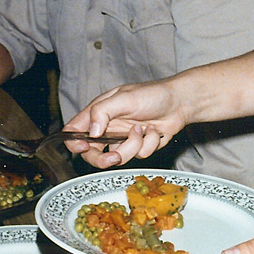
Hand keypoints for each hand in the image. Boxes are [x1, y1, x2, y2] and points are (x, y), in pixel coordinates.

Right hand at [62, 81, 185, 167]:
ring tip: (143, 129)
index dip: (74, 142)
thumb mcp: (124, 98)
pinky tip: (153, 130)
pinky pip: (138, 155)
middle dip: (103, 159)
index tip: (84, 146)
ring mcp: (122, 139)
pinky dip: (149, 144)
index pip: (74, 131)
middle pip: (92, 153)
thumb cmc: (152, 94)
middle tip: (115, 157)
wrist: (180, 102)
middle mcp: (107, 129)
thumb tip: (92, 131)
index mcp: (97, 114)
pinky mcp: (137, 147)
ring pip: (118, 157)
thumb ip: (102, 112)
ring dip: (134, 145)